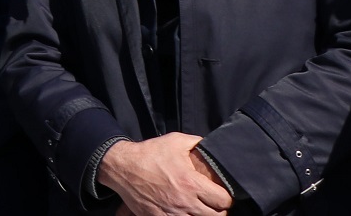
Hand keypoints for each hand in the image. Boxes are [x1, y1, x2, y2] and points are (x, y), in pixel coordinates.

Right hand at [97, 135, 230, 215]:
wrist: (123, 167)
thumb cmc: (150, 153)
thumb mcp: (175, 141)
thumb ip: (197, 143)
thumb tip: (212, 146)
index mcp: (191, 182)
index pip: (224, 201)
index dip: (227, 199)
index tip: (223, 195)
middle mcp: (184, 201)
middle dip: (219, 211)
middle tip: (215, 205)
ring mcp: (172, 213)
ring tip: (201, 210)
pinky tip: (186, 214)